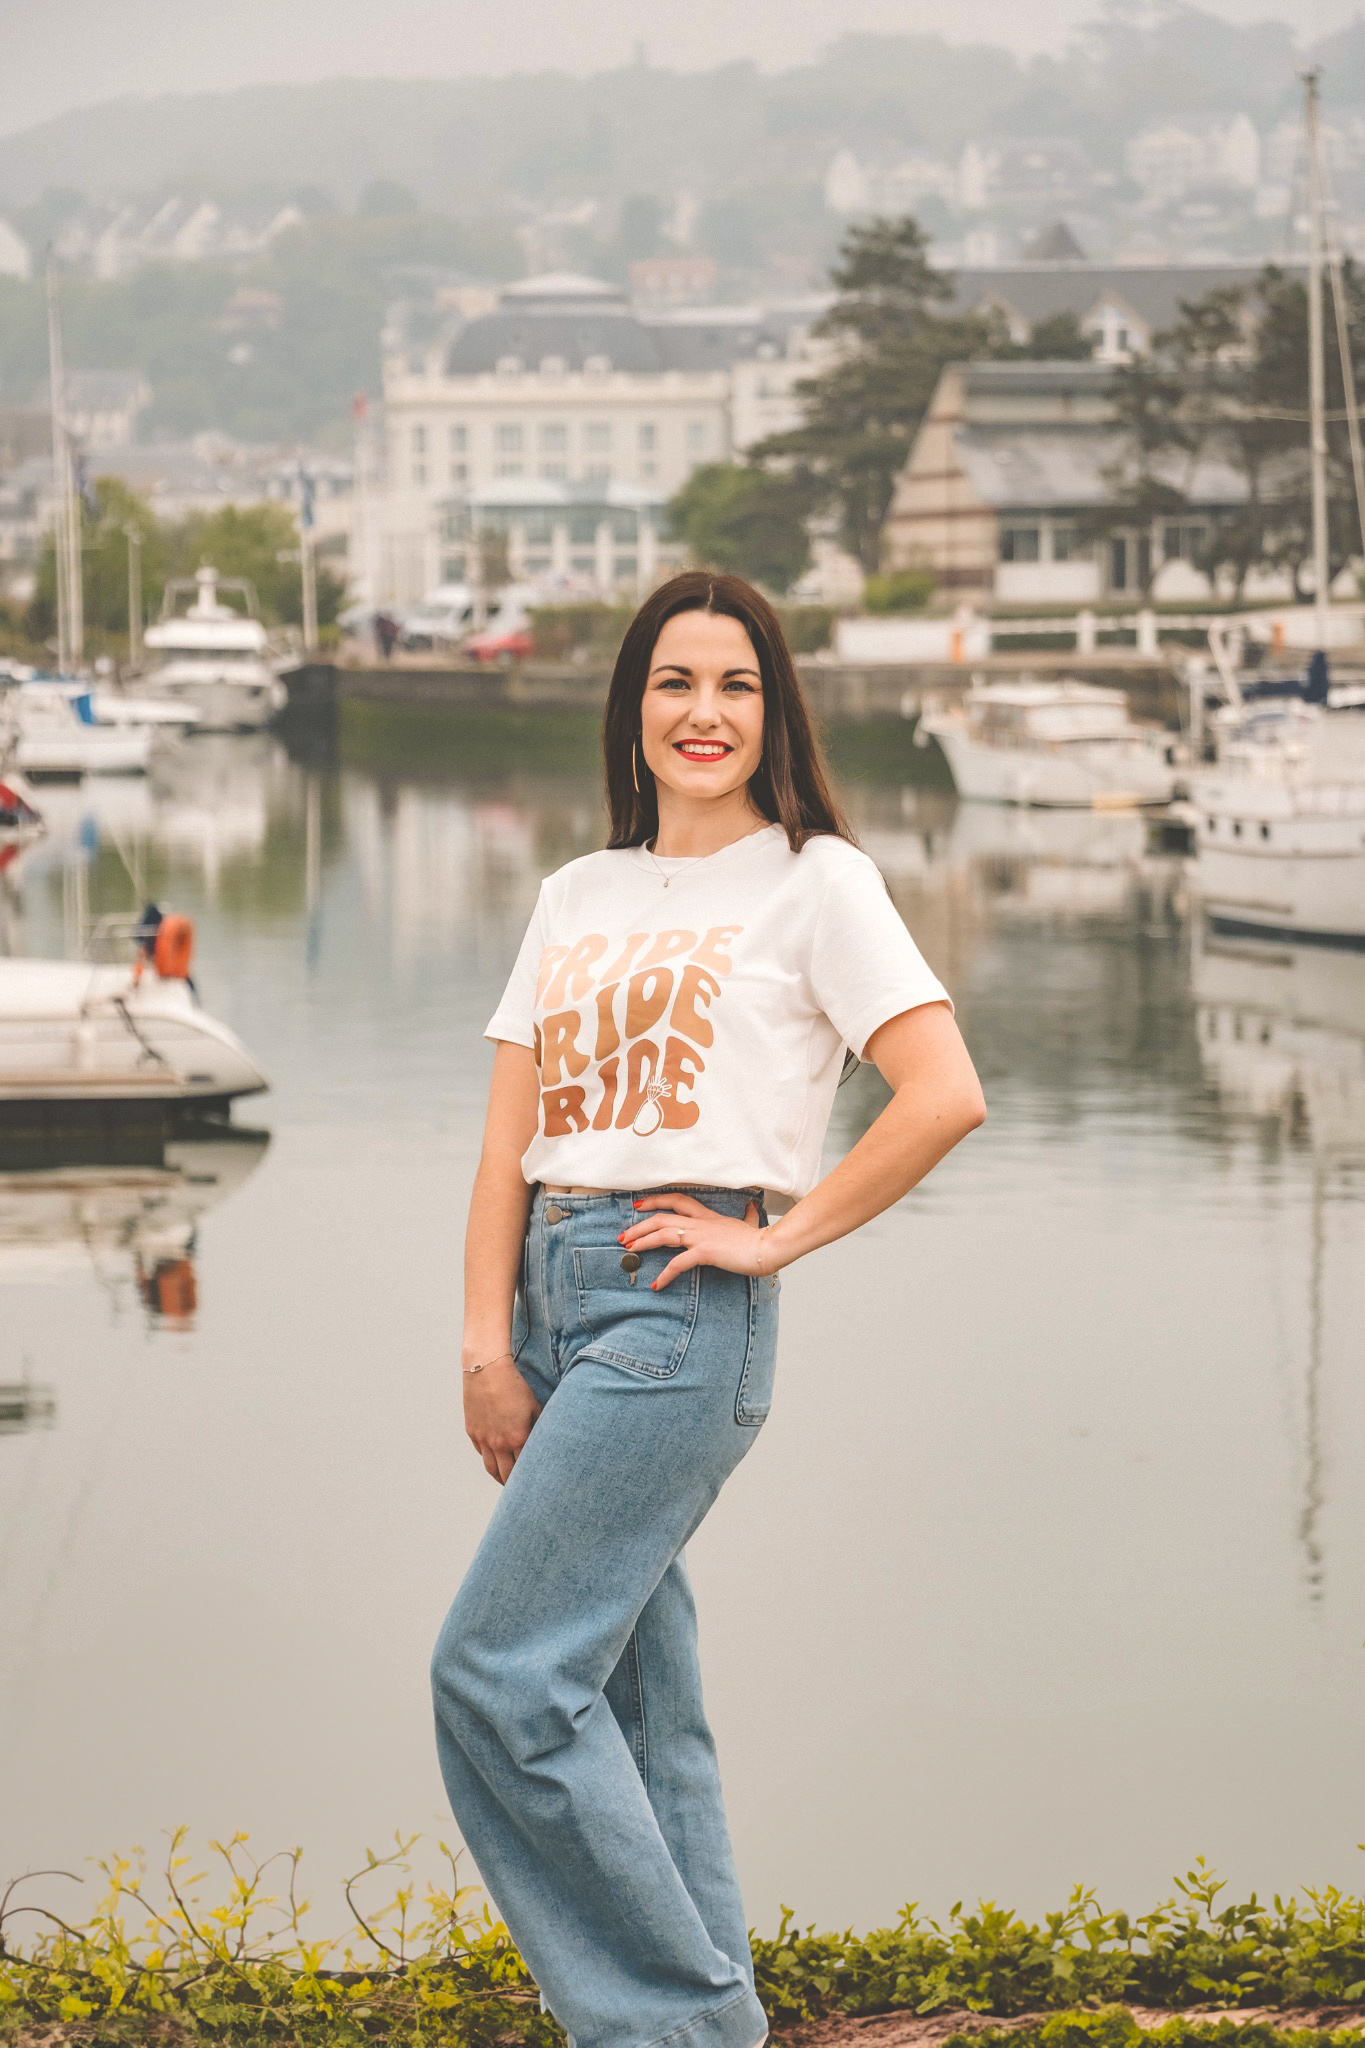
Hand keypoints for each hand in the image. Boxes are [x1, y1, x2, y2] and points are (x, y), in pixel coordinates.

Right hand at [464, 1357, 540, 1484]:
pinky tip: (495, 1460)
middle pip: (507, 1475)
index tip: (539, 1485)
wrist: (487, 1369)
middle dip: (515, 1485)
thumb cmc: (514, 1385)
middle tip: (523, 1492)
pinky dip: (489, 1459)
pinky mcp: (472, 1432)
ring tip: (507, 1482)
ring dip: (500, 1478)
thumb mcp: (534, 1406)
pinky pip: (481, 1453)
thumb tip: (546, 1442)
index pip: (526, 1468)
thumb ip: (540, 1427)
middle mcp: (499, 1443)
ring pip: (491, 1469)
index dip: (532, 1478)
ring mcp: (483, 1439)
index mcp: (518, 1438)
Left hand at [619, 1192, 778, 1291]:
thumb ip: (748, 1216)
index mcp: (708, 1216)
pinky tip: (657, 1284)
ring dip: (643, 1242)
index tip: (639, 1206)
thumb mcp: (750, 1224)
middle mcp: (701, 1223)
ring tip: (630, 1251)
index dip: (656, 1201)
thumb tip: (752, 1208)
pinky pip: (679, 1262)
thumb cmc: (759, 1239)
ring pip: (664, 1233)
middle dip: (639, 1226)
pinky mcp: (706, 1252)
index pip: (677, 1200)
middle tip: (624, 1236)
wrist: (769, 1247)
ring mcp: (702, 1236)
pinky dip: (665, 1274)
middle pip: (662, 1217)